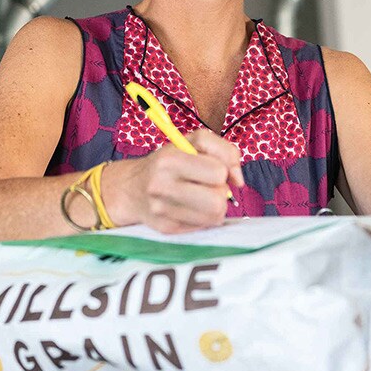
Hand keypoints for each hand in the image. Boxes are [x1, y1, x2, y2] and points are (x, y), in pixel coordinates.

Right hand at [105, 128, 243, 232]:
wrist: (132, 187)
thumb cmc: (169, 162)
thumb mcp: (194, 142)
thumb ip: (225, 151)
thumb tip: (238, 181)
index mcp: (170, 160)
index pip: (218, 172)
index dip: (222, 170)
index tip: (212, 169)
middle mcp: (162, 186)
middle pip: (218, 201)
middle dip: (220, 193)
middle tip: (208, 187)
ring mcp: (162, 210)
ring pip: (214, 217)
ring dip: (215, 208)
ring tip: (201, 198)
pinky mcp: (166, 228)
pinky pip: (203, 227)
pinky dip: (203, 218)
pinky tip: (190, 208)